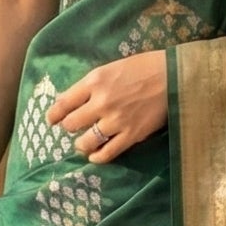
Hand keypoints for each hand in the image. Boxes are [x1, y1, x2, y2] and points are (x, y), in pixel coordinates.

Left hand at [48, 52, 167, 161]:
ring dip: (81, 144)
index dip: (54, 115)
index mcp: (95, 82)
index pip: (64, 103)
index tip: (52, 120)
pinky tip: (95, 156)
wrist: (173, 76)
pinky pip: (107, 153)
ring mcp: (116, 121)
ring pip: (86, 142)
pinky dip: (97, 157)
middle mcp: (102, 102)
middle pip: (72, 124)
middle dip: (70, 127)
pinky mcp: (131, 135)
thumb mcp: (110, 68)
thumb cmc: (142, 68)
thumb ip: (89, 85)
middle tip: (74, 128)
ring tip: (83, 144)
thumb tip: (67, 99)